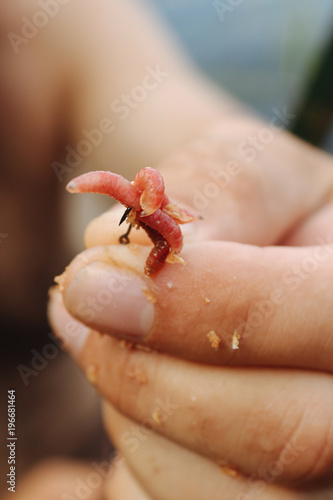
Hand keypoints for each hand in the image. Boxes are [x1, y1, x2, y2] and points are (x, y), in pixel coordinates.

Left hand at [49, 119, 332, 498]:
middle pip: (288, 435)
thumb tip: (117, 258)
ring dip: (138, 412)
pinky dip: (139, 456)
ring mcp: (327, 472)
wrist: (268, 257)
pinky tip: (141, 394)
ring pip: (234, 493)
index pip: (327, 318)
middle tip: (77, 304)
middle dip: (152, 378)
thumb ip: (210, 196)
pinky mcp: (278, 499)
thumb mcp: (255, 172)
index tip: (93, 279)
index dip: (210, 306)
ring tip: (112, 340)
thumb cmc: (264, 209)